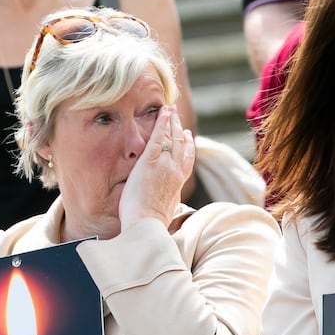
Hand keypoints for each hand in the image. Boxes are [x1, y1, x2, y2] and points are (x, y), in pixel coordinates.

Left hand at [119, 105, 195, 228]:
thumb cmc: (152, 223)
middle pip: (181, 144)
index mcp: (179, 182)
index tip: (187, 136)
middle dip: (179, 128)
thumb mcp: (167, 210)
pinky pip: (158, 138)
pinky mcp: (150, 162)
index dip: (188, 145)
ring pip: (172, 138)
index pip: (187, 159)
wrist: (146, 224)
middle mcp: (176, 171)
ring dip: (172, 121)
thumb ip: (168, 200)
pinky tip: (163, 113)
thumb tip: (168, 203)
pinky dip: (162, 124)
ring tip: (171, 109)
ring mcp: (165, 165)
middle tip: (177, 116)